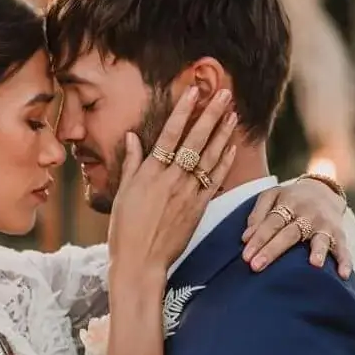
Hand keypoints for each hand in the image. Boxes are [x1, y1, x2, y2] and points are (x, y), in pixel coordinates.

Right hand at [105, 86, 237, 287]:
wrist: (140, 262)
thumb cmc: (125, 230)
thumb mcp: (122, 193)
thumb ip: (131, 163)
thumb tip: (132, 136)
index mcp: (149, 173)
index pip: (169, 134)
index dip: (183, 111)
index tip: (193, 91)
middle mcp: (170, 179)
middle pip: (194, 140)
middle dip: (210, 114)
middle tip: (223, 93)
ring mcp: (187, 193)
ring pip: (209, 157)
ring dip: (222, 133)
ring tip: (232, 113)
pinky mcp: (198, 208)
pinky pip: (214, 180)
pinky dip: (223, 162)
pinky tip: (231, 147)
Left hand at [243, 177, 352, 275]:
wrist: (323, 190)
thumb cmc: (291, 199)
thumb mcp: (272, 196)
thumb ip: (258, 214)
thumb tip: (246, 238)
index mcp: (289, 203)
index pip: (272, 222)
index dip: (259, 238)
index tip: (246, 256)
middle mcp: (308, 214)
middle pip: (290, 233)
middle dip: (273, 250)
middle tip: (256, 266)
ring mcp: (325, 225)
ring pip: (321, 239)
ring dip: (319, 251)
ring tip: (314, 264)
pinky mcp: (340, 235)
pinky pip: (344, 249)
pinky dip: (345, 261)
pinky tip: (343, 275)